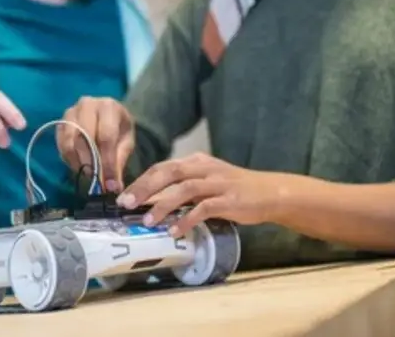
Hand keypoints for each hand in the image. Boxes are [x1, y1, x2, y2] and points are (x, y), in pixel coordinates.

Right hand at [57, 97, 133, 191]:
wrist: (107, 113)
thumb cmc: (118, 128)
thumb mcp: (126, 142)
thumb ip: (118, 162)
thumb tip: (112, 187)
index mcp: (108, 106)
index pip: (106, 136)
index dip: (107, 162)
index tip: (109, 183)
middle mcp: (87, 105)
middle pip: (84, 137)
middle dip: (90, 163)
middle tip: (96, 180)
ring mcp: (70, 112)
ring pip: (69, 141)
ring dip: (78, 163)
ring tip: (88, 175)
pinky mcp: (60, 122)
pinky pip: (60, 144)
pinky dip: (68, 160)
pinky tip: (78, 166)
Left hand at [117, 153, 282, 237]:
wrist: (270, 192)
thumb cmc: (234, 189)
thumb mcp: (207, 181)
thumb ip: (184, 187)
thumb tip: (152, 202)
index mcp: (197, 162)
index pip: (163, 167)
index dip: (142, 180)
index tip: (123, 196)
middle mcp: (205, 168)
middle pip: (168, 173)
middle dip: (145, 188)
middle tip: (126, 204)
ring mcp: (218, 183)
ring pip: (184, 190)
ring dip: (163, 205)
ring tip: (148, 221)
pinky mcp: (229, 200)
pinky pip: (204, 209)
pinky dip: (187, 220)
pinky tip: (175, 231)